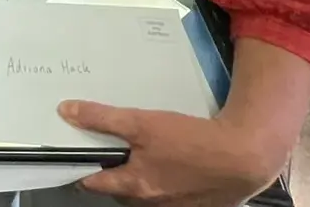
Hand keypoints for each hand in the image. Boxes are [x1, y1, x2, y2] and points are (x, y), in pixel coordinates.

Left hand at [62, 101, 286, 205]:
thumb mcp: (143, 124)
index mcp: (134, 187)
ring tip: (144, 150)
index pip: (92, 184)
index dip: (80, 169)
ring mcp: (174, 206)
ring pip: (145, 192)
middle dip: (112, 171)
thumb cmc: (191, 142)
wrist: (244, 159)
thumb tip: (65, 112)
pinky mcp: (196, 204)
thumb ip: (103, 119)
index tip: (73, 155)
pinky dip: (166, 178)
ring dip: (141, 175)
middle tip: (110, 147)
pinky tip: (174, 160)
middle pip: (119, 189)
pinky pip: (170, 192)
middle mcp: (150, 203)